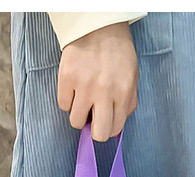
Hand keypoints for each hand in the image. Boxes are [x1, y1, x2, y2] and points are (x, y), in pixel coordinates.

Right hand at [57, 22, 137, 141]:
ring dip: (78, 114)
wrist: (98, 25)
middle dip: (95, 129)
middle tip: (92, 117)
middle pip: (98, 134)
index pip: (115, 129)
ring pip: (76, 122)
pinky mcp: (66, 78)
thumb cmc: (117, 53)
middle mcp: (104, 92)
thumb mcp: (132, 78)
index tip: (104, 119)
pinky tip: (73, 87)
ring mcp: (84, 86)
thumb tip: (117, 128)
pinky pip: (63, 105)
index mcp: (123, 93)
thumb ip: (127, 104)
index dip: (108, 127)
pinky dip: (67, 100)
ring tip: (82, 99)